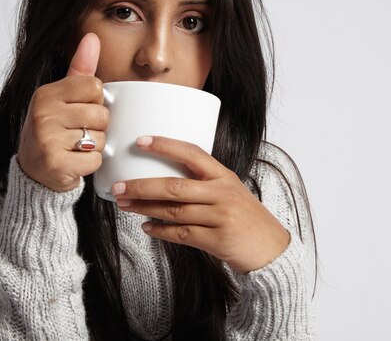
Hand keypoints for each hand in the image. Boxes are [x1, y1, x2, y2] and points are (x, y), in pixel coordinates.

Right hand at [17, 33, 108, 191]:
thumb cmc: (52, 131)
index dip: (95, 101)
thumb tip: (92, 38)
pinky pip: (95, 160)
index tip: (80, 110)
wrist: (34, 173)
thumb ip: (79, 69)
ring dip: (95, 147)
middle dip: (97, 127)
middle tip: (77, 133)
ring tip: (75, 148)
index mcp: (45, 94)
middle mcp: (42, 114)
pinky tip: (74, 162)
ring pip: (100, 138)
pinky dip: (90, 164)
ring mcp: (47, 139)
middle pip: (101, 113)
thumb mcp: (61, 98)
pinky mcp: (56, 164)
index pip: (94, 86)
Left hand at [111, 136, 290, 273]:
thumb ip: (204, 184)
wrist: (272, 250)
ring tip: (125, 204)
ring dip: (145, 208)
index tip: (140, 141)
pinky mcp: (216, 240)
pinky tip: (146, 227)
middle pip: (174, 186)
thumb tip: (163, 178)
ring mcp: (219, 217)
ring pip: (173, 211)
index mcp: (224, 176)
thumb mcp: (230, 191)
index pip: (192, 153)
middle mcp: (222, 193)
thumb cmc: (246, 218)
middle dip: (142, 186)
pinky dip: (160, 231)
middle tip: (118, 187)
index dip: (165, 145)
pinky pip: (181, 234)